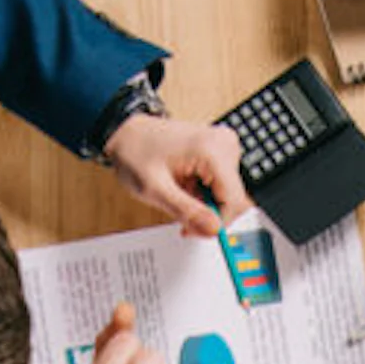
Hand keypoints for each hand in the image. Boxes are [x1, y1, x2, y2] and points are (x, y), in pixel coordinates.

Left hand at [103, 112, 248, 237]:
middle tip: (184, 219)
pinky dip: (204, 195)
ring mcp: (223, 146)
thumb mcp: (155, 189)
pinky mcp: (220, 152)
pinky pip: (221, 185)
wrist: (129, 133)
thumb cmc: (136, 152)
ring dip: (205, 205)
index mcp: (212, 150)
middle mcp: (224, 145)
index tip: (195, 229)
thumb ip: (187, 211)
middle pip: (234, 199)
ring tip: (180, 197)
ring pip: (228, 195)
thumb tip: (214, 230)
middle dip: (210, 215)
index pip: (235, 202)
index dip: (218, 223)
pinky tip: (186, 189)